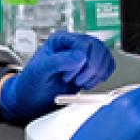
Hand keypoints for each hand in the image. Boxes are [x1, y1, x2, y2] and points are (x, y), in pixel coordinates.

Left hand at [0, 32, 115, 122]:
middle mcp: (74, 45)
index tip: (68, 76)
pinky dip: (103, 75)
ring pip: (104, 56)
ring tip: (80, 83)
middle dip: (91, 68)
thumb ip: (58, 61)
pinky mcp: (90, 68)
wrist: (31, 99)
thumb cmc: (31, 83)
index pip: (82, 43)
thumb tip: (80, 56)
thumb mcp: (40, 70)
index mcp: (61, 40)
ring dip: (97, 73)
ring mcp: (84, 56)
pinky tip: (89, 83)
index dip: (80, 61)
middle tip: (77, 81)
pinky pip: (107, 65)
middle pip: (97, 48)